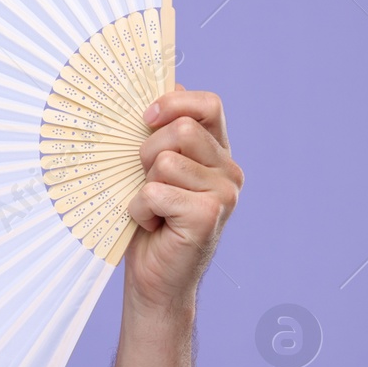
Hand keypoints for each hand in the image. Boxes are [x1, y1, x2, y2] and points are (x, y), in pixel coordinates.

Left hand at [124, 84, 243, 315]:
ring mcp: (223, 194)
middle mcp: (228, 171)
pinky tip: (152, 225)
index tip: (145, 118)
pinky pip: (155, 192)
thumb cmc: (150, 221)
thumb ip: (160, 134)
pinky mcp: (208, 215)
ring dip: (142, 186)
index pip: (208, 105)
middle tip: (144, 181)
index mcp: (217, 153)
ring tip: (151, 208)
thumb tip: (162, 86)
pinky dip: (139, 209)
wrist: (154, 279)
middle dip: (147, 152)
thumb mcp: (151, 170)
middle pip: (181, 129)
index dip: (174, 102)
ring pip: (165, 161)